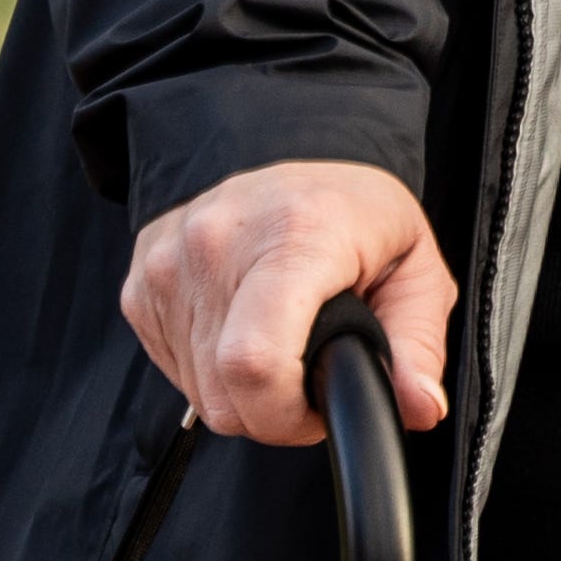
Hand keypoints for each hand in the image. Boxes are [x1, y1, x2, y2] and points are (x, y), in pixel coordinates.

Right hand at [122, 160, 455, 446]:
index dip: (287, 416)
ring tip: (283, 340)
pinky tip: (243, 326)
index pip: (255, 363)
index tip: (318, 408)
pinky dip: (211, 370)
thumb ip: (419, 343)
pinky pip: (174, 369)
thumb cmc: (355, 211)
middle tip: (311, 372)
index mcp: (294, 235)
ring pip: (200, 392)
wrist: (292, 144)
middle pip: (226, 396)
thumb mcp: (415, 266)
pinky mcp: (140, 283)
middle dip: (275, 411)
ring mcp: (168, 264)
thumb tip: (420, 408)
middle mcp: (217, 243)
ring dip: (244, 391)